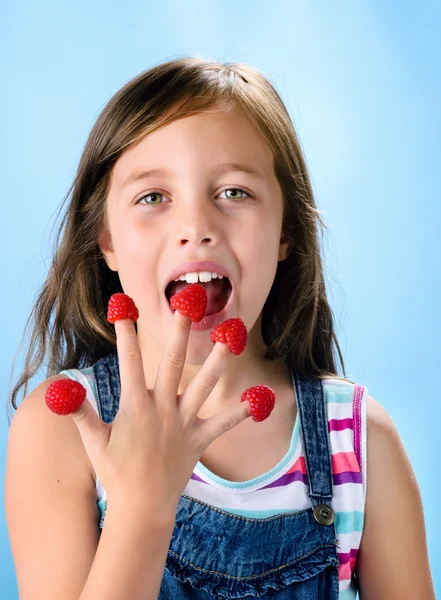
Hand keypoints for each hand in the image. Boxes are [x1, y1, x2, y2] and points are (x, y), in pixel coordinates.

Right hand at [69, 307, 250, 514]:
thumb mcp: (94, 442)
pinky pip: (224, 422)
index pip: (129, 361)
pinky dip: (242, 410)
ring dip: (219, 358)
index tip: (123, 306)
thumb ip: (80, 413)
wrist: (141, 508)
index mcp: (135, 406)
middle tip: (187, 303)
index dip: (125, 333)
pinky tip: (261, 396)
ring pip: (205, 384)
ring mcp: (184, 423)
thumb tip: (61, 388)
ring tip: (232, 335)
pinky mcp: (200, 439)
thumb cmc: (115, 473)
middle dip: (179, 331)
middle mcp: (162, 408)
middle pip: (172, 362)